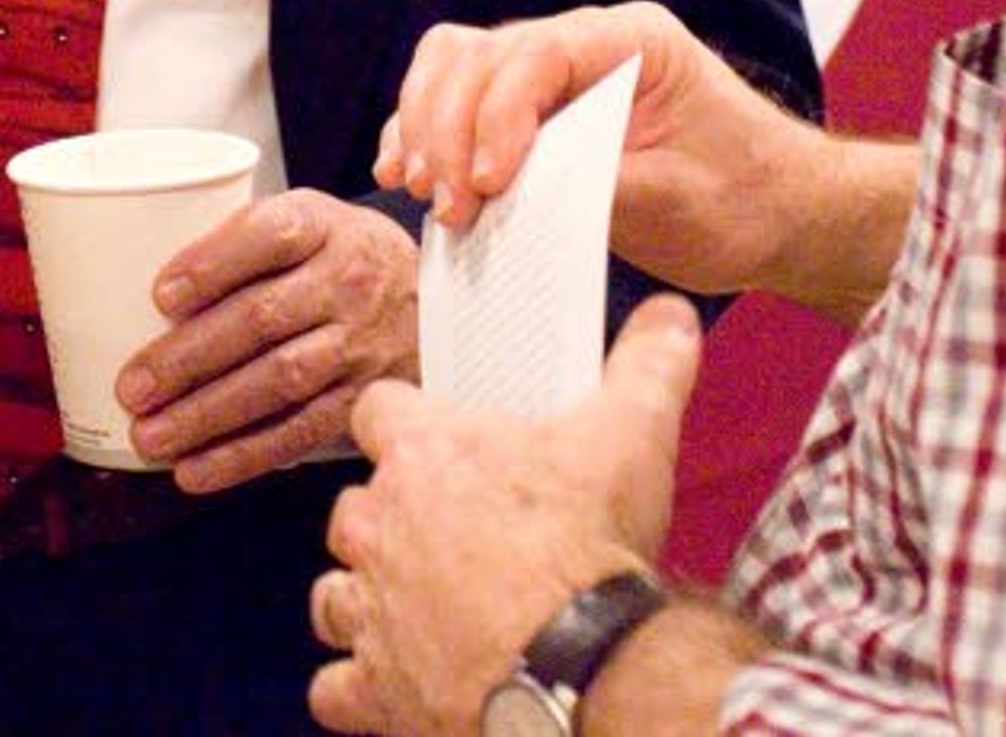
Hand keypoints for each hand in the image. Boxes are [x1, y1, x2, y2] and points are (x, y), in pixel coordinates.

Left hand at [112, 190, 414, 490]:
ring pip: (278, 381)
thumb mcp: (308, 222)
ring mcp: (359, 343)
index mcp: (323, 224)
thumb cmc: (342, 258)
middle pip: (262, 319)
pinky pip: (300, 431)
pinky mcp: (363, 398)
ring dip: (207, 415)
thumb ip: (243, 245)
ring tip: (152, 435)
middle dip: (188, 359)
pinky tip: (197, 468)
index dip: (212, 266)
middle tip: (133, 388)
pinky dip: (243, 454)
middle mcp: (347, 281)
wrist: (436, 303)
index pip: (269, 236)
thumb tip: (155, 299)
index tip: (161, 296)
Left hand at [309, 296, 698, 735]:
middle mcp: (382, 528)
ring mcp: (371, 611)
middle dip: (387, 521)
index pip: (375, 410)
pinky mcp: (376, 687)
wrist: (581, 666)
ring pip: (335, 596)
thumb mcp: (632, 437)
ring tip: (416, 611)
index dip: (401, 424)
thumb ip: (646, 368)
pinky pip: (336, 689)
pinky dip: (359, 689)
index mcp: (425, 455)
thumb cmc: (590, 546)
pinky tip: (397, 683)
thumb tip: (671, 316)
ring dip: (366, 601)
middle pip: (353, 509)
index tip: (430, 439)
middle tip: (443, 537)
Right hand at [375, 3, 820, 300]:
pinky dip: (425, 130)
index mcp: (634, 39)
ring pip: (456, 65)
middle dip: (449, 128)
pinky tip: (409, 173)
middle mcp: (586, 41)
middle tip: (447, 205)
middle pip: (481, 54)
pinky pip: (459, 98)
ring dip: (425, 123)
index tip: (484, 184)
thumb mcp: (678, 200)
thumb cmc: (744, 200)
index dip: (498, 116)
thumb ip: (595, 185)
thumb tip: (512, 193)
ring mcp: (556, 73)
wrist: (777, 213)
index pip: (538, 55)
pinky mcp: (536, 112)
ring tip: (417, 187)